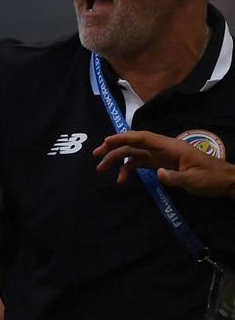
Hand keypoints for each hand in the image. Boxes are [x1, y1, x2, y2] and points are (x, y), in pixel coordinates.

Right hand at [93, 130, 234, 197]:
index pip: (142, 138)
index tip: (106, 141)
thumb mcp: (195, 180)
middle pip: (133, 144)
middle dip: (113, 148)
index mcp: (169, 147)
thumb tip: (157, 174)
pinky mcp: (161, 165)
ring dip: (117, 159)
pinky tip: (122, 179)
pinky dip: (129, 169)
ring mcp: (161, 156)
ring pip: (134, 154)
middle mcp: (162, 149)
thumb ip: (175, 177)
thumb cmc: (211, 178)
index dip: (123, 138)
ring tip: (102, 169)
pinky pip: (140, 163)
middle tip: (96, 156)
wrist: (225, 182)